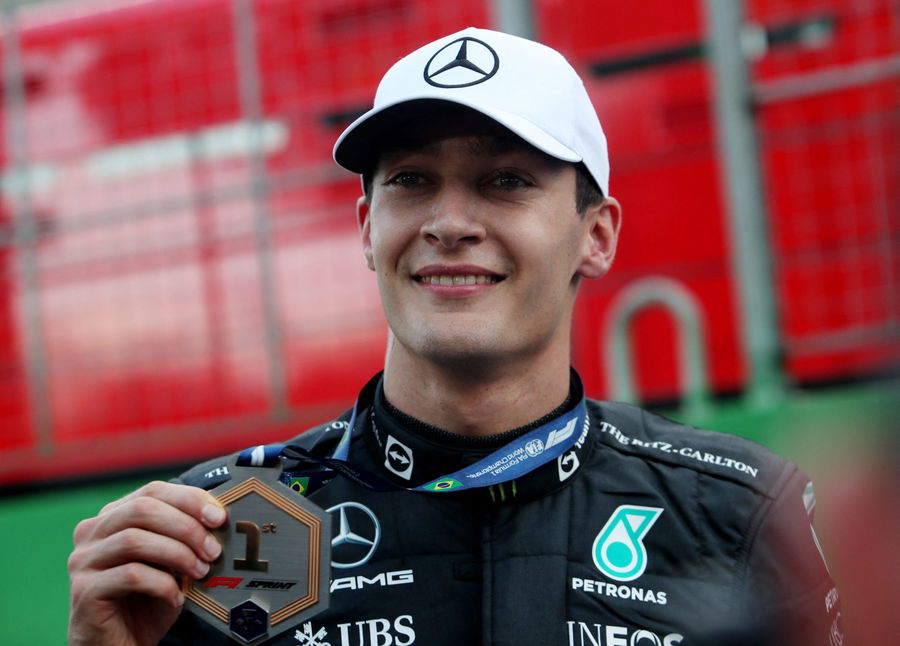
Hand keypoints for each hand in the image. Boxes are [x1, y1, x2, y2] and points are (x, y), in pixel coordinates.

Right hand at [67, 480, 226, 645]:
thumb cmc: (148, 600)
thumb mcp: (169, 561)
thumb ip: (182, 536)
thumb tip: (217, 515)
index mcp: (113, 516)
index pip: (152, 490)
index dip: (189, 499)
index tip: (218, 518)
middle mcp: (92, 533)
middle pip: (142, 509)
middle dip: (186, 526)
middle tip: (213, 549)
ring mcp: (84, 561)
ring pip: (134, 539)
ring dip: (177, 554)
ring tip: (200, 572)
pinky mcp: (85, 591)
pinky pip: (130, 575)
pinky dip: (161, 583)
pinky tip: (176, 596)